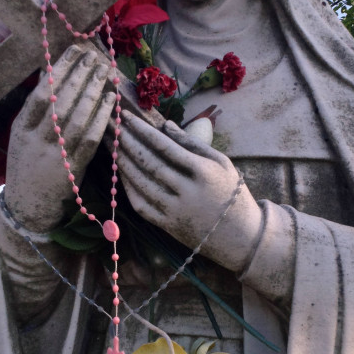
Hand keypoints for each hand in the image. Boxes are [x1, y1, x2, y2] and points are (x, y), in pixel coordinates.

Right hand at [5, 46, 114, 230]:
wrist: (27, 208)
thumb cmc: (26, 166)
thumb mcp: (22, 137)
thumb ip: (36, 111)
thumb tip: (56, 74)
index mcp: (21, 129)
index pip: (41, 92)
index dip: (59, 69)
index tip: (74, 51)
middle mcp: (37, 140)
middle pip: (61, 101)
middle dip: (79, 75)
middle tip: (94, 57)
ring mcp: (55, 156)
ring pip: (77, 117)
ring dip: (93, 91)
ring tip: (104, 72)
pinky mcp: (73, 169)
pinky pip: (90, 139)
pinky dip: (101, 117)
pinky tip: (110, 100)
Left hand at [117, 113, 262, 272]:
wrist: (241, 236)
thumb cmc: (232, 193)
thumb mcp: (222, 163)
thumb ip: (193, 143)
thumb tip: (166, 126)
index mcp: (203, 172)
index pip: (165, 146)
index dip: (142, 131)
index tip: (127, 117)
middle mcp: (187, 191)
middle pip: (149, 163)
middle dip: (128, 143)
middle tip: (112, 127)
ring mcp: (176, 210)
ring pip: (141, 184)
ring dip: (123, 163)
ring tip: (112, 146)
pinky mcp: (168, 226)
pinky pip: (141, 206)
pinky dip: (128, 188)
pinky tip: (121, 173)